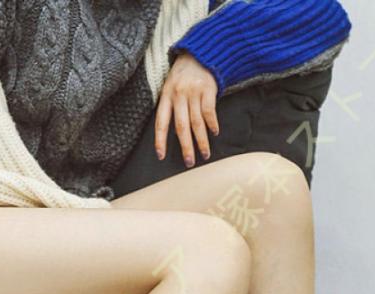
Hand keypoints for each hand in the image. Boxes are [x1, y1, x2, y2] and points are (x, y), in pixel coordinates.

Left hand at [155, 51, 219, 166]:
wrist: (199, 51)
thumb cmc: (183, 74)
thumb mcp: (170, 87)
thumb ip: (172, 107)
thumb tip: (178, 134)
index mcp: (166, 95)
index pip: (161, 122)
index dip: (160, 140)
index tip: (161, 156)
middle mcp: (179, 94)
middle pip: (181, 126)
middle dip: (186, 146)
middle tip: (189, 162)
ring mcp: (194, 91)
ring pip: (197, 122)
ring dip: (202, 141)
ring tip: (205, 154)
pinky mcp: (208, 88)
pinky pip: (210, 111)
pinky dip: (212, 124)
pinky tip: (214, 133)